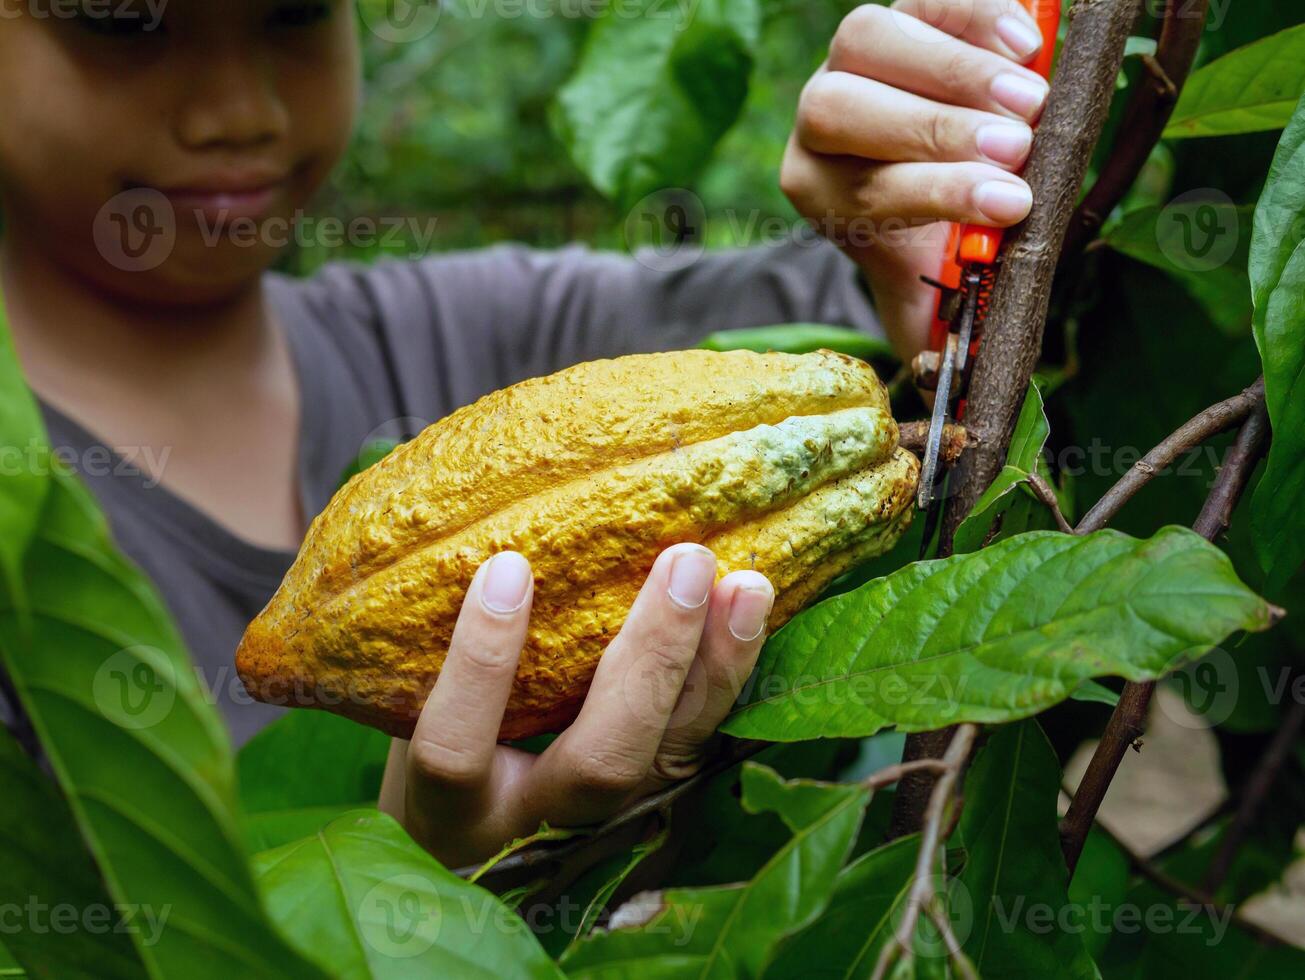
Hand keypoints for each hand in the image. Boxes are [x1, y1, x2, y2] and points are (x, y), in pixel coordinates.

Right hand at [378, 544, 773, 868]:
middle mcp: (533, 823)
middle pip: (602, 762)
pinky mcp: (652, 794)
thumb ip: (412, 610)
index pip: (453, 752)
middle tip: (684, 563)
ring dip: (714, 666)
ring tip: (746, 582)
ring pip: (671, 757)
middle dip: (650, 661)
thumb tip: (416, 467)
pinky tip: (752, 604)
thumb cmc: (419, 733)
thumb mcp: (397, 690)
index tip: (507, 568)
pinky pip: (702, 737)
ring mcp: (604, 818)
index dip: (480, 668)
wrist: (465, 828)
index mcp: (447, 806)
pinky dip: (731, 671)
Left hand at [781, 0, 1049, 360]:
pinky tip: (1030, 40)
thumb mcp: (927, 297)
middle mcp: (816, 122)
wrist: (931, 176)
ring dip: (954, 66)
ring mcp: (848, 59)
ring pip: (871, 38)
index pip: (859, 187)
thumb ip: (940, 338)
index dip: (934, 193)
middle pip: (843, 107)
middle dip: (934, 126)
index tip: (1010, 204)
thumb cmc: (932, 244)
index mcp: (818, 193)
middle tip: (1019, 143)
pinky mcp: (898, 12)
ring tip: (1032, 94)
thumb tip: (966, 409)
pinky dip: (974, 13)